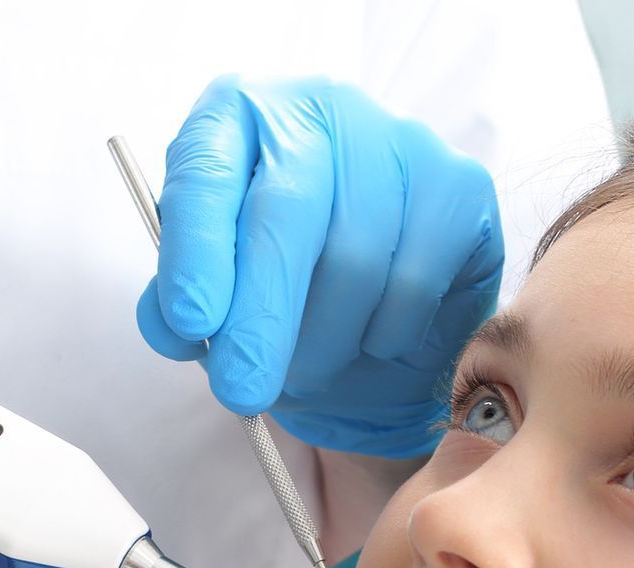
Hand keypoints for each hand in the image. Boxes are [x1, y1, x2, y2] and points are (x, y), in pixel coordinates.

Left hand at [135, 74, 502, 457]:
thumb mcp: (218, 302)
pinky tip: (368, 340)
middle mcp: (321, 110)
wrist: (374, 320)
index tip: (190, 322)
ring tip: (306, 370)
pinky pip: (414, 281)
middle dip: (261, 317)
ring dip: (323, 342)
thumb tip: (173, 324)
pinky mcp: (460, 187)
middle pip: (288, 212)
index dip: (196, 252)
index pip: (206, 173)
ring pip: (356, 258)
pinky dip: (383, 334)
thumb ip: (183, 308)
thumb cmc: (282, 297)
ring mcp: (400, 141)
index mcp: (239, 118)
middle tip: (242, 391)